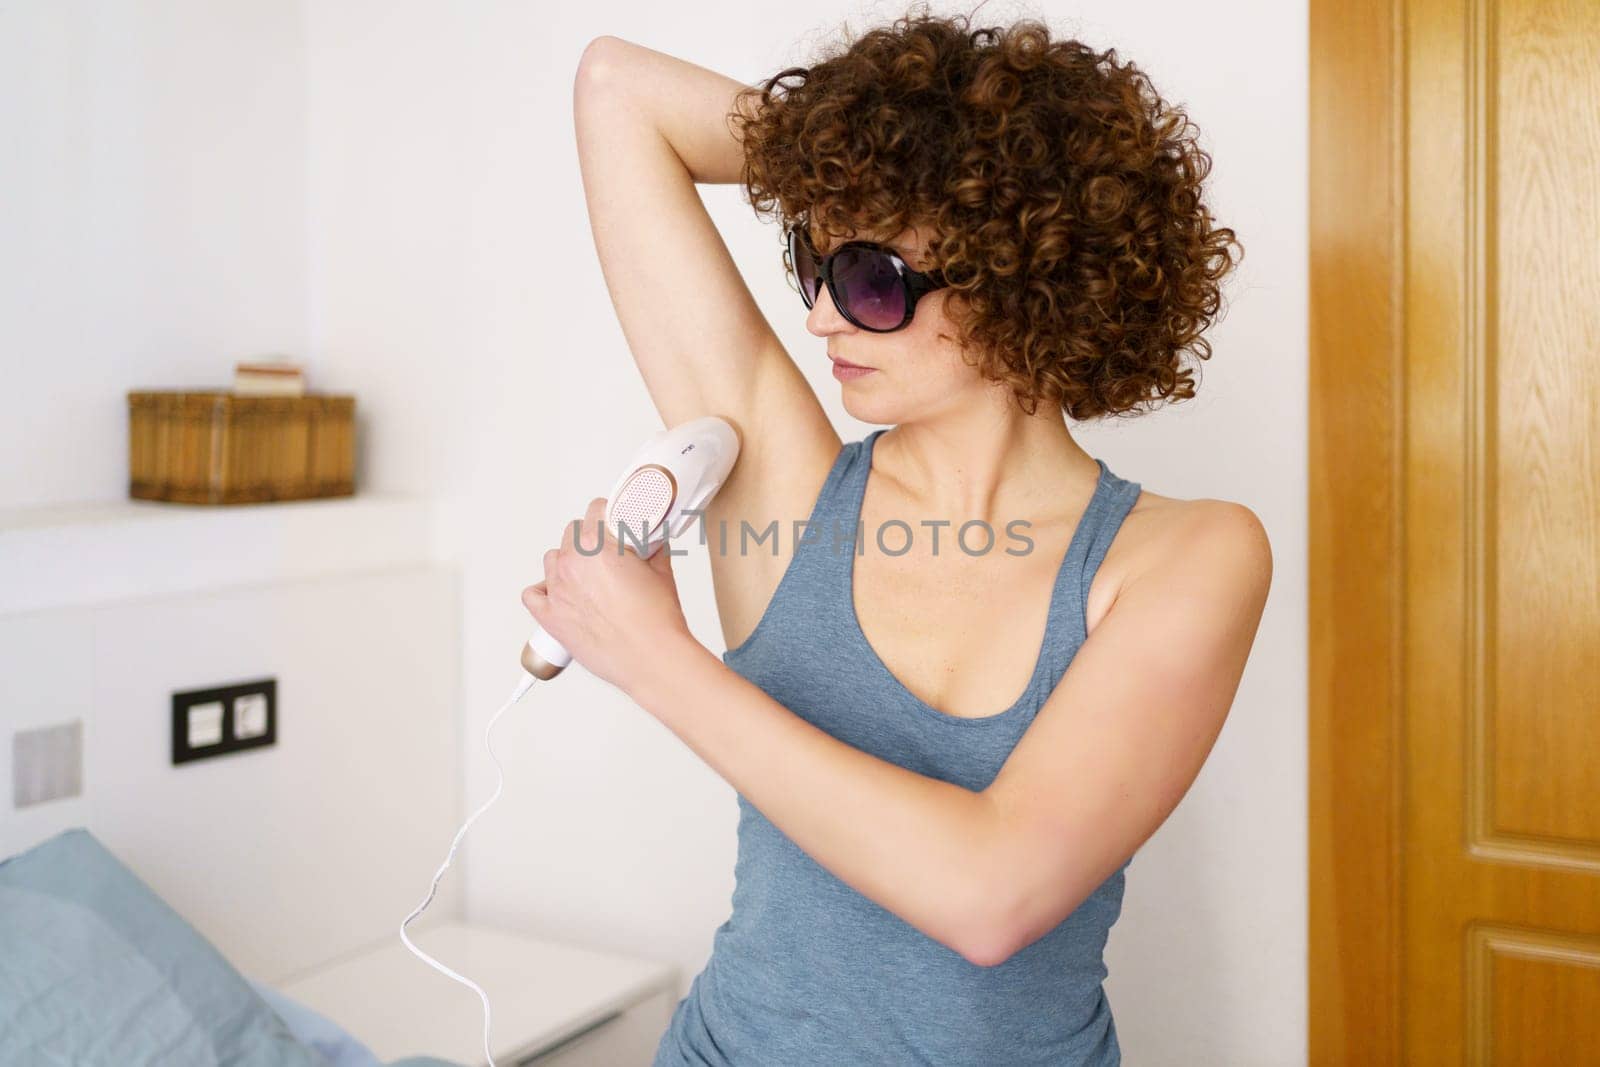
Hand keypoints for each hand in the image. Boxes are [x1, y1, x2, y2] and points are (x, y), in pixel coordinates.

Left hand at [521, 496, 697, 696]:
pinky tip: (559, 594)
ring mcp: (558, 590)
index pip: (595, 510)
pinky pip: (532, 595)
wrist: (652, 658)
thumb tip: (649, 541)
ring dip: (567, 562)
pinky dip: (543, 591)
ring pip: (552, 558)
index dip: (608, 514)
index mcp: (597, 545)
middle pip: (572, 533)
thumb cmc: (656, 620)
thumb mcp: (661, 569)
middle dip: (590, 540)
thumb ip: (652, 547)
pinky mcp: (551, 617)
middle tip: (609, 554)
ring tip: (588, 576)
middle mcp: (572, 563)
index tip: (613, 521)